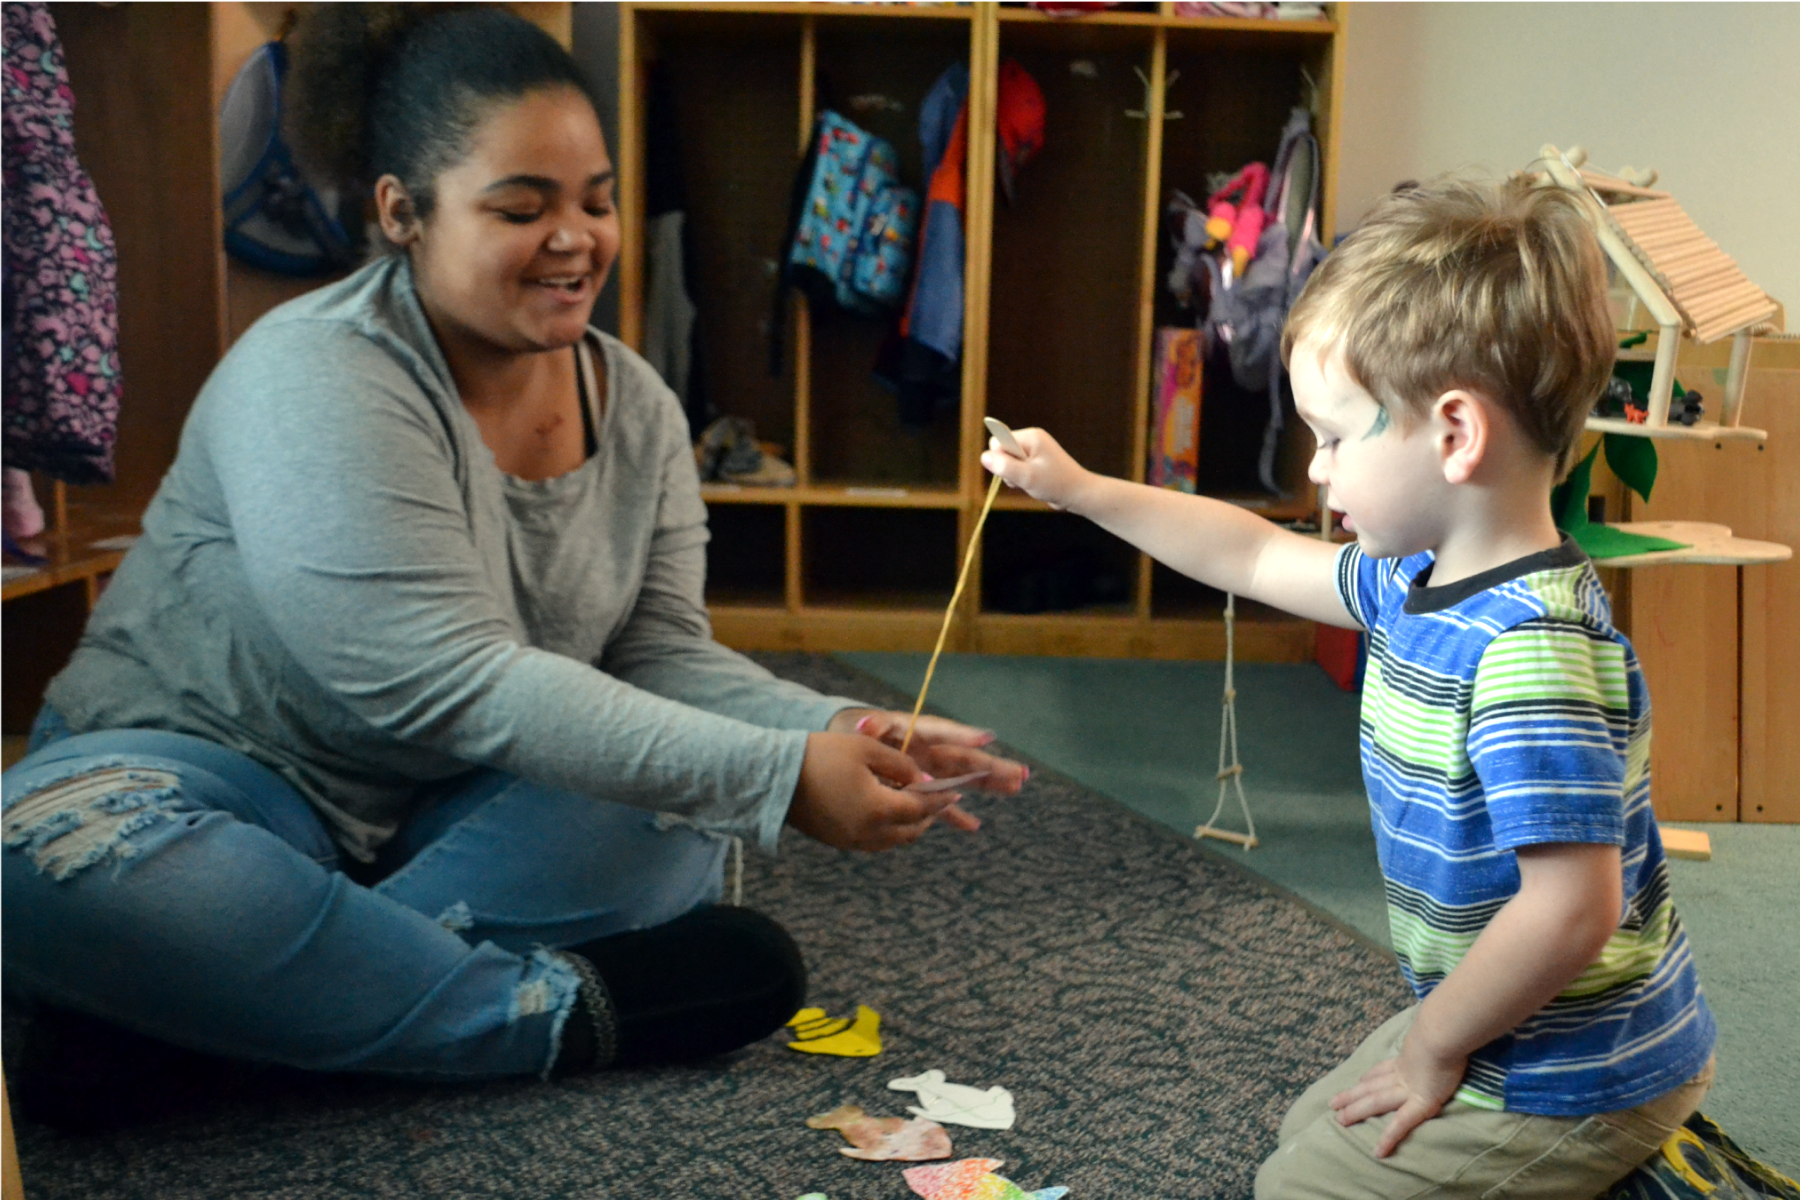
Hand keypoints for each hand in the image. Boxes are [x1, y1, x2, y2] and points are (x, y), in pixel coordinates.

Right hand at [787, 731, 971, 851]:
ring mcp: (852, 842)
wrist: (775, 777)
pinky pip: (875, 842)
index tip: (955, 791)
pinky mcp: (838, 842)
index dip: (941, 799)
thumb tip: (923, 780)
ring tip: (915, 806)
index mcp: (879, 809)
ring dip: (909, 826)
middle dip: (928, 815)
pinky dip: (889, 831)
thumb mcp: (866, 749)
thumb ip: (900, 765)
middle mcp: (869, 833)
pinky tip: (886, 813)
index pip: (921, 808)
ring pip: (894, 841)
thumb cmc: (822, 755)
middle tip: (938, 799)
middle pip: (911, 831)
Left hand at [828, 708, 1029, 831]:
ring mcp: (930, 772)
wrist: (850, 747)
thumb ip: (871, 727)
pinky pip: (943, 804)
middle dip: (991, 767)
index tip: (986, 737)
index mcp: (917, 733)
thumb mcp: (862, 727)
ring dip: (988, 786)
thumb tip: (868, 724)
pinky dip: (956, 815)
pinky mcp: (923, 791)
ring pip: (963, 780)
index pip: (944, 733)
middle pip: (965, 759)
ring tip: (1016, 788)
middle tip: (1020, 774)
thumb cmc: (858, 732)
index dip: (963, 734)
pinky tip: (974, 826)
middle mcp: (930, 752)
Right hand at [978, 427, 1091, 511]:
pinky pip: (1016, 468)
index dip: (1001, 459)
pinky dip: (1020, 479)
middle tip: (1024, 479)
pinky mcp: (1034, 462)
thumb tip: (984, 457)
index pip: (998, 442)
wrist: (1078, 494)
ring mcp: (1033, 451)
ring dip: (1014, 476)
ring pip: (1007, 462)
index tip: (1016, 470)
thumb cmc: (1056, 484)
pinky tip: (1032, 484)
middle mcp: (1031, 440)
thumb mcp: (1027, 477)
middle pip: (1001, 452)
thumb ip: (1004, 466)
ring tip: (1030, 483)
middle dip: (1007, 468)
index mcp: (1030, 436)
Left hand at [1327, 1035, 1466, 1157]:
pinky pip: (1401, 1124)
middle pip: (1371, 1086)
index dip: (1371, 1076)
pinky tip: (1378, 1152)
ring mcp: (1409, 1089)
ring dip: (1356, 1111)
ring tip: (1339, 1120)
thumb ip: (1437, 1035)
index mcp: (1407, 1058)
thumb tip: (1444, 1028)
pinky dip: (1389, 1138)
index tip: (1360, 1081)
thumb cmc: (1445, 1029)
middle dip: (1352, 1095)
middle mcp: (1403, 1074)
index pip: (1384, 1070)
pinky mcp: (1421, 1103)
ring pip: (1375, 1102)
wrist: (1444, 1033)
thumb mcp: (1437, 1032)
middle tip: (1333, 1103)